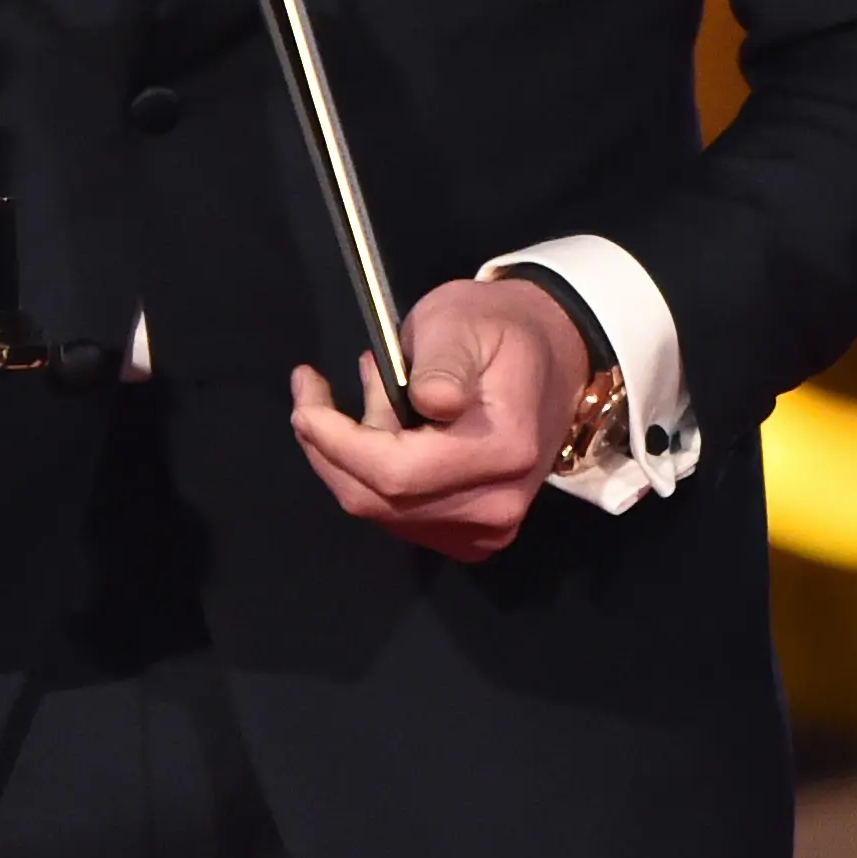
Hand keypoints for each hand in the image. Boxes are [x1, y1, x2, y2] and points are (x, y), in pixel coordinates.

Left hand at [286, 276, 589, 562]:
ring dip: (352, 457)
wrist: (551, 357)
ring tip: (367, 392)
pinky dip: (373, 475)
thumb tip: (430, 402)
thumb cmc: (499, 331)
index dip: (336, 443)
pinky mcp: (473, 535)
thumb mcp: (463, 322)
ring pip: (382, 511)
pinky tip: (383, 426)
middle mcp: (496, 507)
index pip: (395, 473)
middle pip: (379, 501)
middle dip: (329, 449)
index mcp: (501, 451)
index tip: (305, 398)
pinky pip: (398, 516)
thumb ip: (444, 362)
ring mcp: (487, 529)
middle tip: (312, 393)